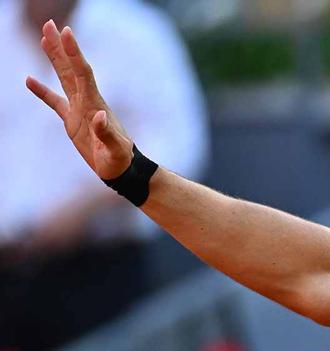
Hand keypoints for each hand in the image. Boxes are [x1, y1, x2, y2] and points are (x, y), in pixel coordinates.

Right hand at [25, 21, 133, 180]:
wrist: (122, 170)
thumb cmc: (120, 161)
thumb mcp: (115, 150)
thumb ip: (107, 133)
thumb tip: (99, 116)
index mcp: (95, 105)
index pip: (82, 73)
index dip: (74, 53)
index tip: (66, 32)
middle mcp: (87, 102)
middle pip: (71, 68)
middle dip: (61, 47)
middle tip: (50, 24)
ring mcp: (79, 109)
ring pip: (63, 78)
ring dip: (55, 58)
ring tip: (45, 38)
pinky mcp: (72, 121)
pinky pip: (54, 101)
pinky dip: (42, 91)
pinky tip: (29, 80)